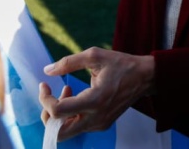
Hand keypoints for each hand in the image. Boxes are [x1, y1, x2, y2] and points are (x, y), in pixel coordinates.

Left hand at [39, 47, 155, 140]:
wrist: (145, 78)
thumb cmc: (121, 64)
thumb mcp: (95, 55)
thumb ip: (69, 62)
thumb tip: (47, 70)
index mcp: (95, 100)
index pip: (58, 111)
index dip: (45, 99)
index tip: (44, 85)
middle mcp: (96, 117)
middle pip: (59, 133)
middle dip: (47, 116)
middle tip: (50, 97)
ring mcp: (99, 124)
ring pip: (67, 132)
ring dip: (59, 114)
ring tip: (67, 91)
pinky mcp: (102, 125)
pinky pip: (78, 127)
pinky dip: (70, 114)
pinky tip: (77, 95)